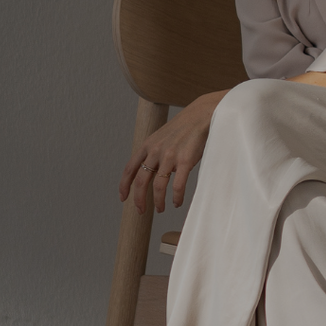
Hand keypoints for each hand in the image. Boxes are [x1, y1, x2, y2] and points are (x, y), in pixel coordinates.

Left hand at [121, 90, 224, 211]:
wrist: (202, 114)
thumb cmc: (184, 127)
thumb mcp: (162, 137)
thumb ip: (154, 152)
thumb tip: (153, 172)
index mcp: (147, 145)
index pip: (129, 169)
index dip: (124, 185)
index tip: (123, 198)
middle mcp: (155, 151)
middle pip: (141, 181)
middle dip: (139, 199)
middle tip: (141, 211)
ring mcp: (170, 156)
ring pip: (158, 186)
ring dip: (158, 201)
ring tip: (161, 209)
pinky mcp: (186, 160)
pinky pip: (178, 185)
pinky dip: (176, 197)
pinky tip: (177, 202)